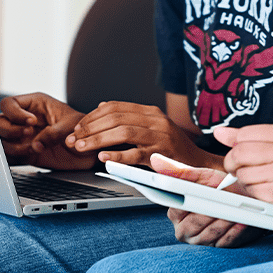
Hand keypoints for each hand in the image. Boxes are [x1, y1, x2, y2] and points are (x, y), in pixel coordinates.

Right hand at [0, 93, 91, 169]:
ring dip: (12, 145)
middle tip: (28, 134)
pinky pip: (8, 155)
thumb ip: (53, 133)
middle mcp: (25, 119)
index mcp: (35, 105)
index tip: (31, 122)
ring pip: (1, 139)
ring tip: (32, 147)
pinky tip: (28, 155)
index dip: (15, 113)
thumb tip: (35, 144)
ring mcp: (22, 137)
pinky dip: (13, 157)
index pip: (10, 104)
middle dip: (10, 129)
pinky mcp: (23, 152)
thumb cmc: (83, 130)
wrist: (88, 152)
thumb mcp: (72, 126)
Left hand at [64, 102, 215, 167]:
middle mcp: (156, 121)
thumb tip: (101, 108)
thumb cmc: (172, 150)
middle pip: (116, 118)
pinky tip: (103, 159)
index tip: (77, 127)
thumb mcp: (152, 129)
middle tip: (73, 139)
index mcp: (151, 113)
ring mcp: (160, 137)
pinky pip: (136, 154)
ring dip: (98, 140)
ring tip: (81, 148)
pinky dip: (117, 156)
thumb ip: (129, 120)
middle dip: (90, 128)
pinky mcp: (162, 155)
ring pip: (123, 132)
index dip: (92, 116)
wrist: (199, 164)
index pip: (116, 107)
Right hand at [150, 153, 265, 247]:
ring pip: (210, 233)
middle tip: (223, 201)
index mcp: (175, 212)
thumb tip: (154, 159)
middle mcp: (184, 230)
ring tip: (235, 208)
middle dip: (209, 212)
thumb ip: (178, 171)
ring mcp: (201, 241)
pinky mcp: (218, 247)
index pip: (177, 209)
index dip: (189, 202)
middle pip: (194, 224)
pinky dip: (234, 230)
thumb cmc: (220, 187)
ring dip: (223, 220)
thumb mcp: (201, 176)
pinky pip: (225, 241)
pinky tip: (241, 220)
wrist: (244, 197)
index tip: (200, 195)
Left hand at [213, 123, 272, 214]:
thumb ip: (253, 134)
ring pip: (242, 176)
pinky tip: (266, 188)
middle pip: (238, 155)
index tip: (237, 150)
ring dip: (244, 179)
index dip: (235, 144)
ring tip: (259, 177)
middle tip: (238, 166)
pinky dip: (253, 192)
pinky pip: (251, 193)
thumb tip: (220, 133)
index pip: (243, 134)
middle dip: (232, 163)